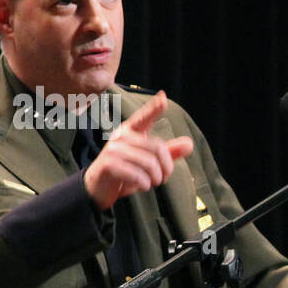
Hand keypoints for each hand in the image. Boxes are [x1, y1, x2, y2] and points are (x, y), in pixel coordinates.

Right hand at [82, 91, 194, 209]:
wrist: (99, 189)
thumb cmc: (125, 173)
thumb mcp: (148, 162)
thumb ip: (168, 153)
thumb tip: (189, 144)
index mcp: (130, 131)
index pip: (144, 118)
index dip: (154, 108)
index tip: (163, 97)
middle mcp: (121, 137)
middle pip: (158, 148)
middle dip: (166, 167)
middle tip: (162, 178)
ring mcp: (113, 150)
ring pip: (150, 163)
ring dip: (156, 178)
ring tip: (151, 182)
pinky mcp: (109, 165)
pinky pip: (138, 175)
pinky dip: (145, 184)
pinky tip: (142, 186)